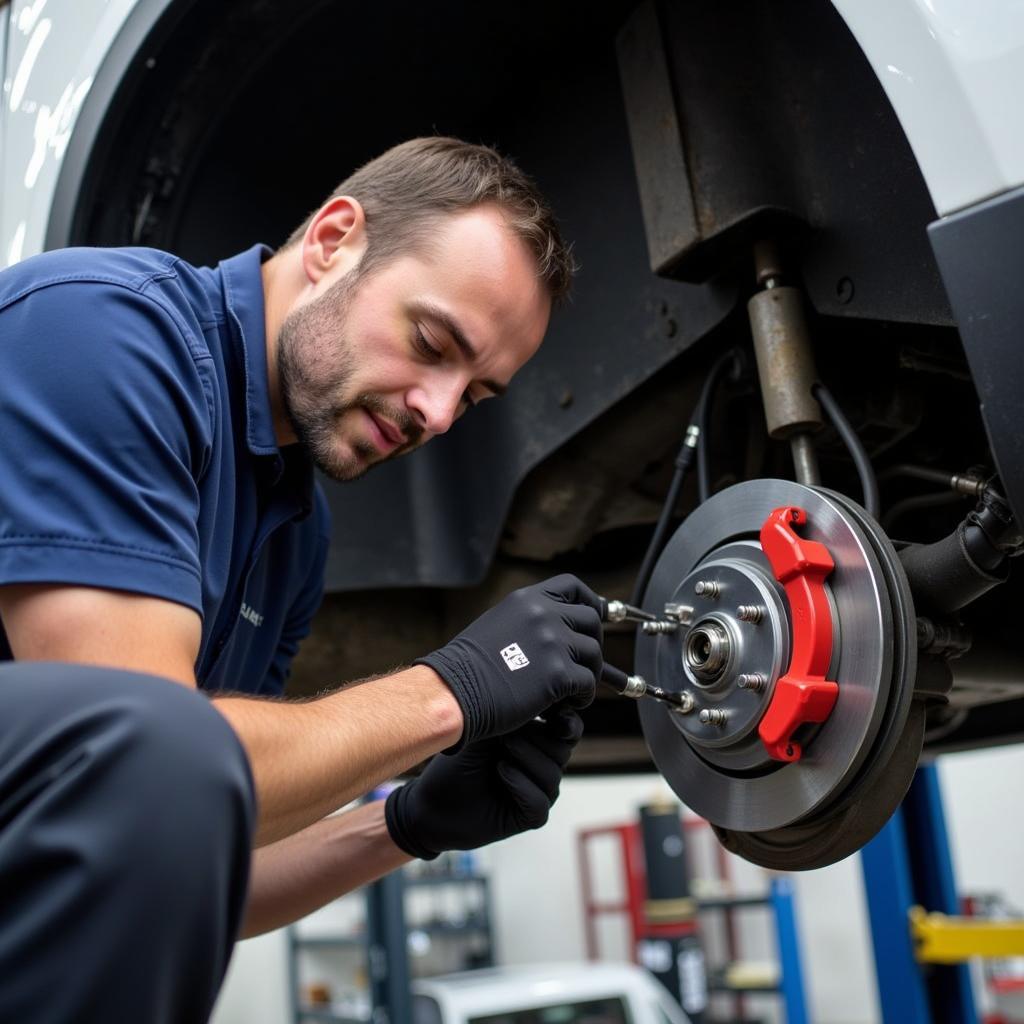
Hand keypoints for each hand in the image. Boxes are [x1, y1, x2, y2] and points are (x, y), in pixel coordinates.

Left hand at [384, 710, 583, 859]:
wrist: (433, 799)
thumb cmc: (460, 758)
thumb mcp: (488, 727)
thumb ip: (513, 710)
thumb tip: (534, 682)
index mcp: (540, 743)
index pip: (568, 728)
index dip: (564, 719)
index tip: (551, 708)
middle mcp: (545, 767)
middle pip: (562, 749)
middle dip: (537, 736)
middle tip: (509, 730)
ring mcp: (539, 793)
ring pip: (552, 774)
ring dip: (527, 757)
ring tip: (503, 747)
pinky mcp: (529, 818)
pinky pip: (538, 802)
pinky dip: (520, 784)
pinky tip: (501, 770)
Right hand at [416, 574, 602, 748]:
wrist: (452, 692)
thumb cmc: (466, 667)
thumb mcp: (497, 625)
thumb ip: (527, 621)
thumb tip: (553, 629)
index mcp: (526, 600)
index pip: (572, 586)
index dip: (591, 601)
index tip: (598, 614)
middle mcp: (543, 614)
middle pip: (590, 620)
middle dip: (592, 642)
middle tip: (582, 663)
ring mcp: (552, 643)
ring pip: (594, 654)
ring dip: (588, 673)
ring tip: (573, 689)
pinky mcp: (557, 674)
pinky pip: (588, 683)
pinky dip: (583, 696)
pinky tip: (567, 704)